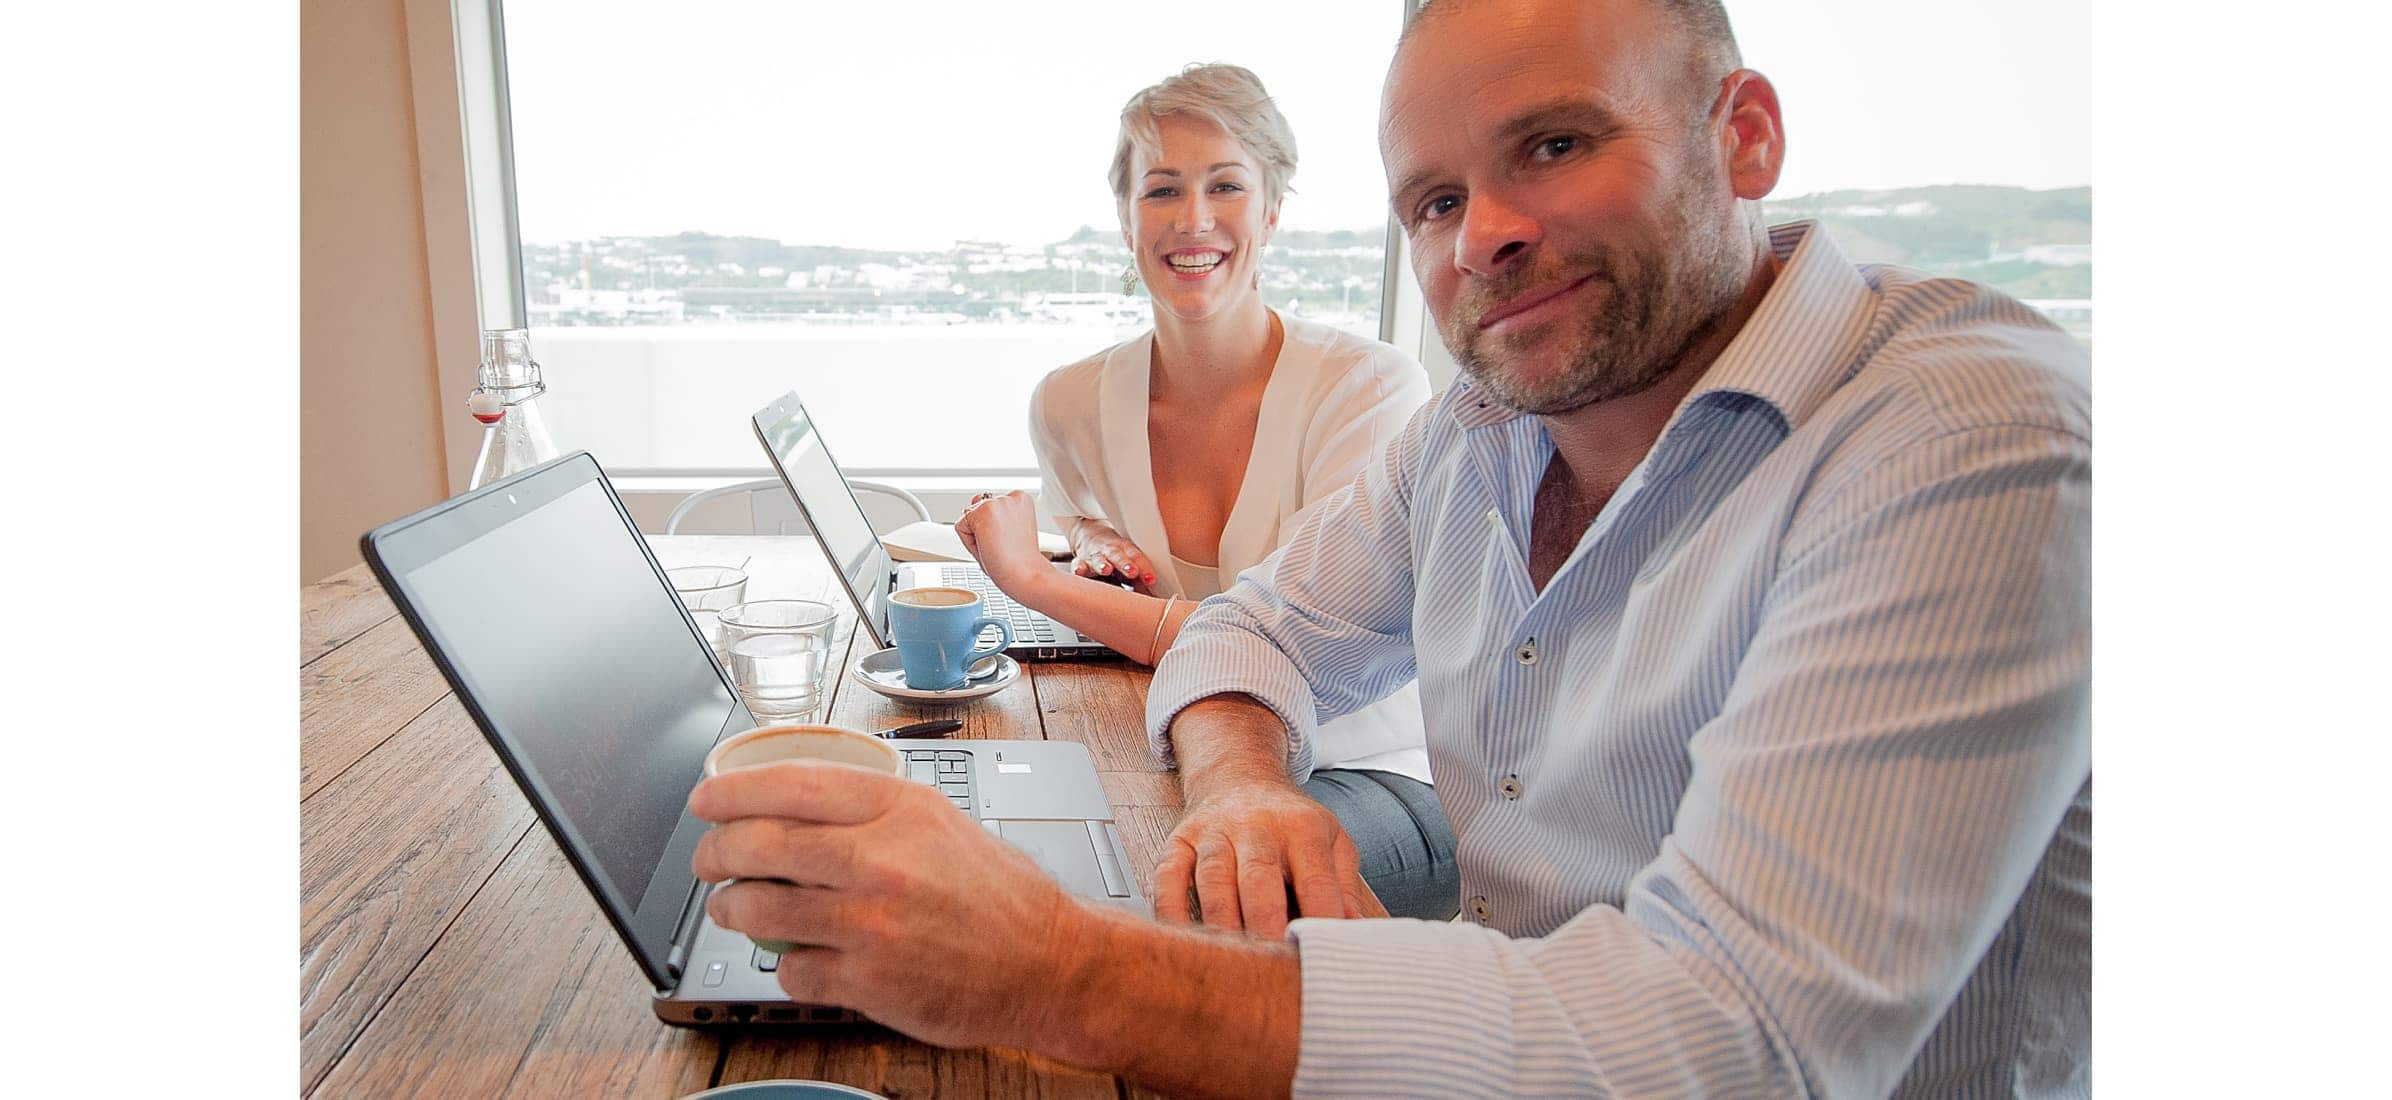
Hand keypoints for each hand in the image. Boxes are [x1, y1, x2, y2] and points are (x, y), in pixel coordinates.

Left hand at [690, 760, 1098, 1049]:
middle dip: (716, 851)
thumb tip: (798, 803)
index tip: (706, 800)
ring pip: (761, 907)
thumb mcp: (942, 822)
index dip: (734, 790)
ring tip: (732, 907)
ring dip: (732, 908)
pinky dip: (785, 964)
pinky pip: (792, 969)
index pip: (792, 785)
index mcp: (900, 809)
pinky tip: (800, 958)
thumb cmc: (1000, 895)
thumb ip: (874, 810)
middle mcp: (881, 860)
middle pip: (762, 843)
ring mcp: (870, 923)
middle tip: (707, 859)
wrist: (1048, 964)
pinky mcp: (868, 980)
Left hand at [953, 490, 1052, 593]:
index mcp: (1021, 499)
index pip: (990, 509)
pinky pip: (961, 528)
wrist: (1027, 575)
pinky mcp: (983, 511)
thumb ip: (995, 514)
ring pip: (969, 519)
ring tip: (997, 548)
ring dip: (977, 537)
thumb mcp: (1012, 530)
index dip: (995, 531)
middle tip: (1003, 547)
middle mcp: (1011, 496)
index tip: (1010, 542)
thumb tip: (974, 502)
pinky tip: (989, 547)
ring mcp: (997, 502)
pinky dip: (970, 544)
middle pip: (977, 511)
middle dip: (984, 531)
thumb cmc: (1020, 561)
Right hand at [1070, 521, 1156, 590]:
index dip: (1144, 567)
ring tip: (1106, 570)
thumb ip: (1138, 580)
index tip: (1151, 579)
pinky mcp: (1080, 561)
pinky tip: (1079, 572)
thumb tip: (1152, 596)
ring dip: (1102, 564)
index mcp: (1125, 549)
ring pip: (1098, 559)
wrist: (1089, 535)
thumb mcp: (1128, 563)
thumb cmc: (1114, 555)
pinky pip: (1078, 564)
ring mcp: (1094, 556)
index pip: (1136, 556)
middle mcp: (1109, 551)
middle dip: (1125, 564)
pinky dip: (1078, 568)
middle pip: (1118, 556)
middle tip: (1132, 572)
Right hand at [1152, 778, 1384, 938]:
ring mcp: (1214, 832)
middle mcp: (1256, 826)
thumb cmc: (1290, 820)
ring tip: (1233, 961)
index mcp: (1302, 827)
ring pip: (1213, 879)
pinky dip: (1171, 910)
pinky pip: (1169, 876)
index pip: (1315, 880)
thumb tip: (1355, 932)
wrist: (1239, 775)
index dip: (1319, 920)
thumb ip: (1343, 886)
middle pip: (1259, 879)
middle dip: (1265, 926)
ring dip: (1222, 923)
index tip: (1320, 956)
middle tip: (1272, 967)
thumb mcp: (1332, 839)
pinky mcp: (1180, 840)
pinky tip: (1185, 940)